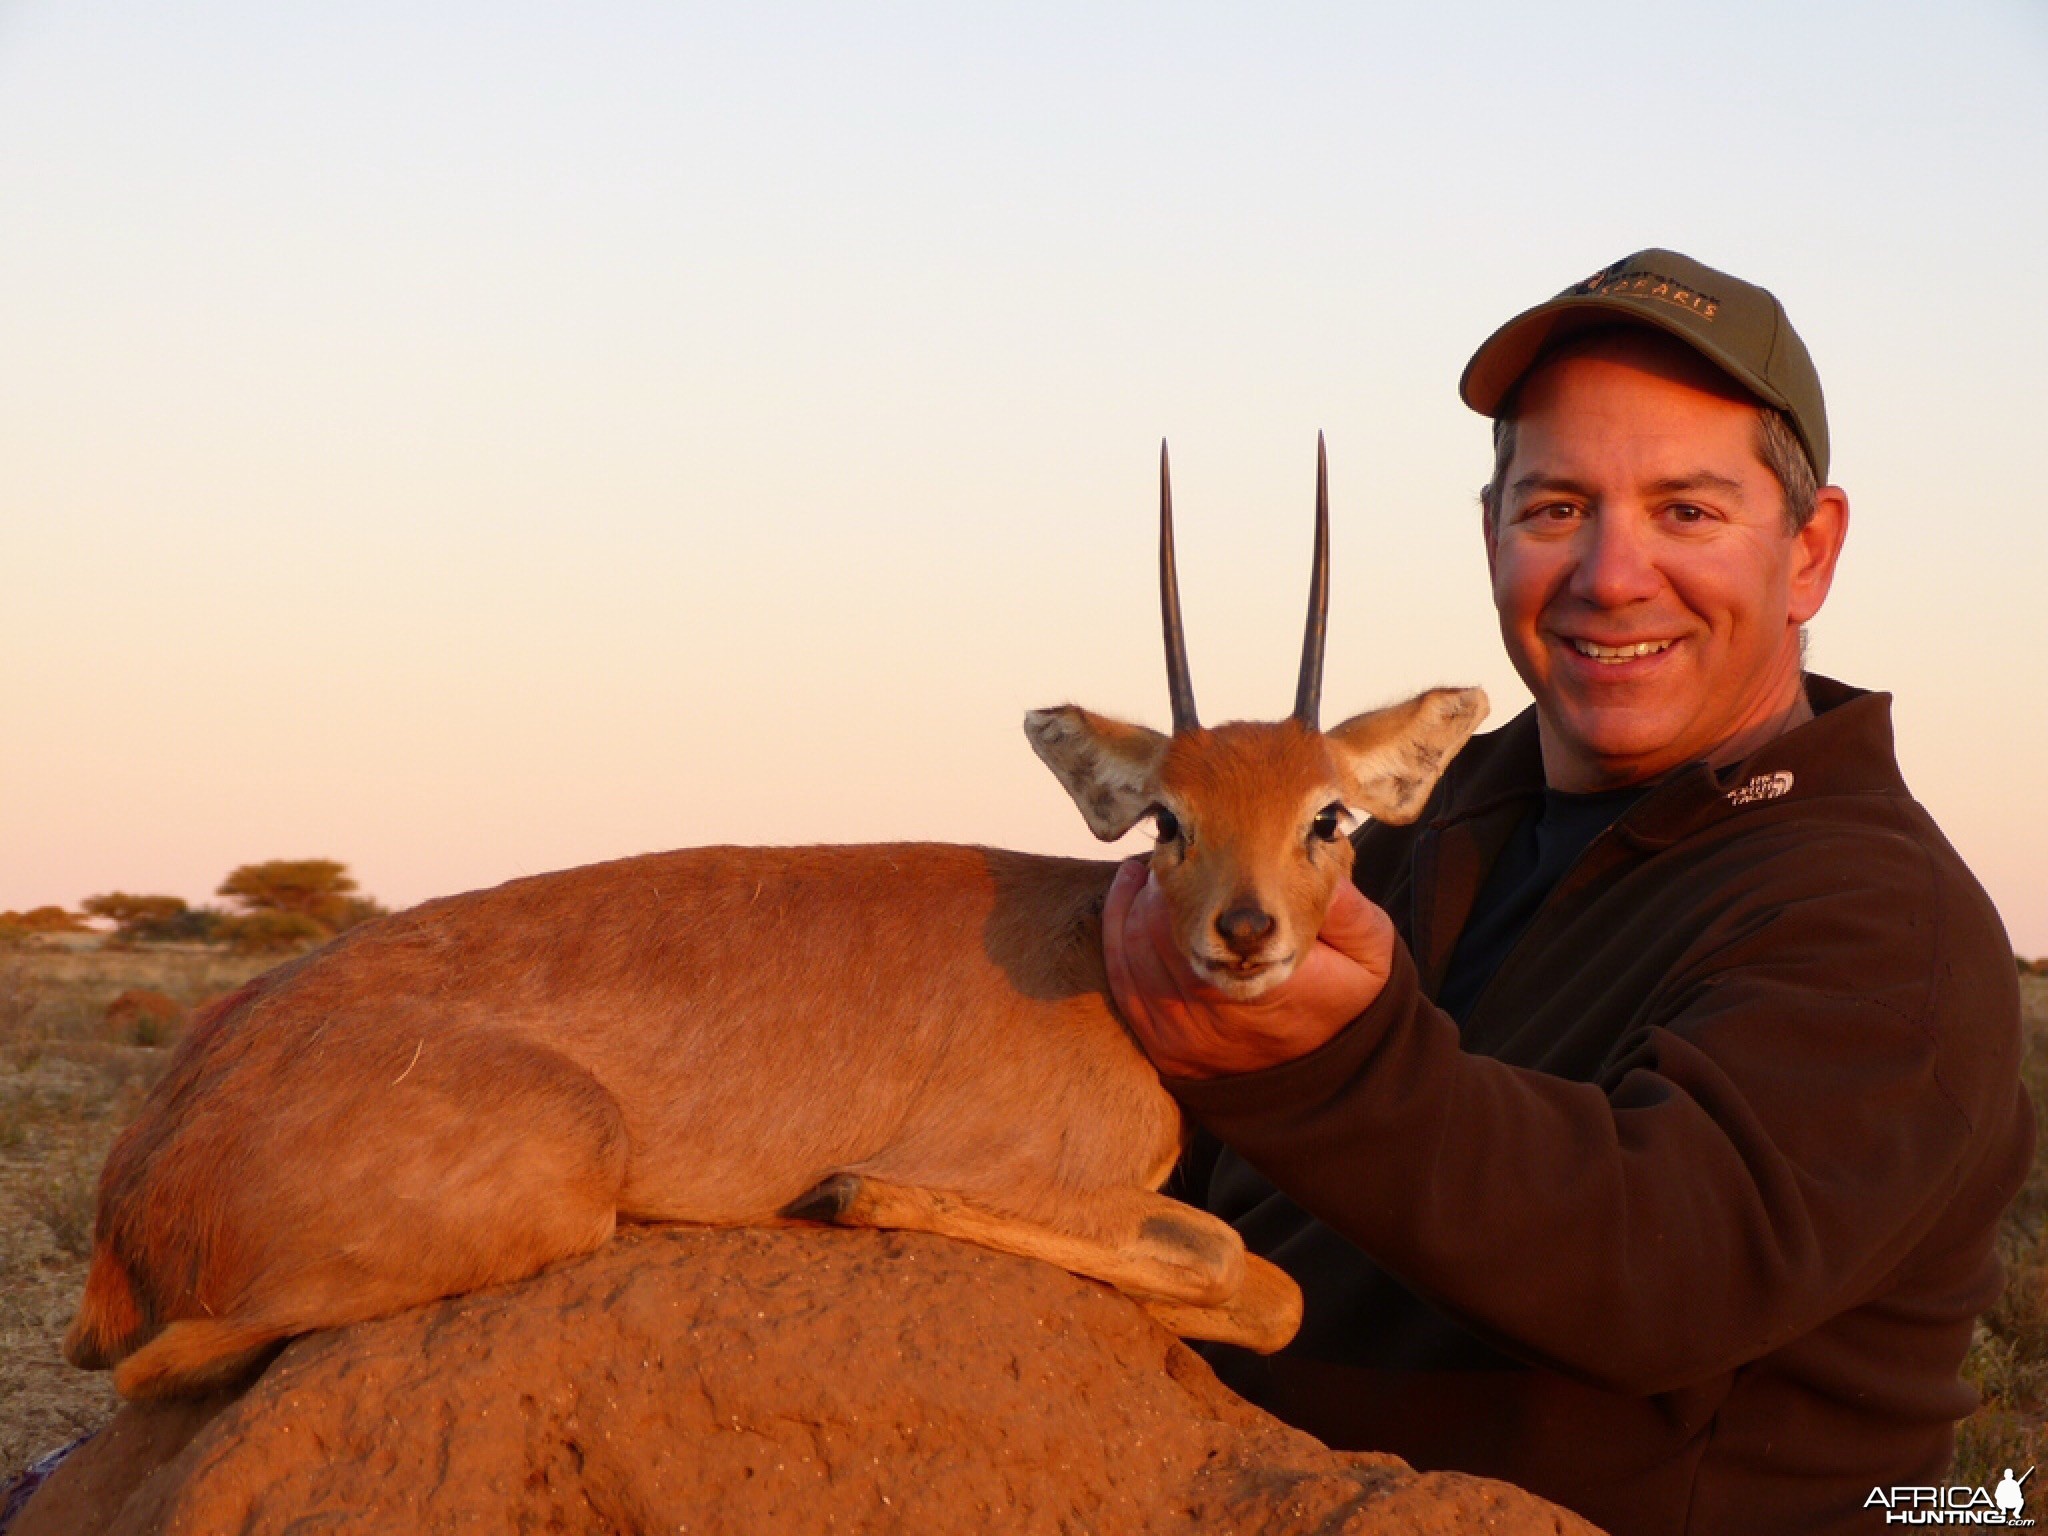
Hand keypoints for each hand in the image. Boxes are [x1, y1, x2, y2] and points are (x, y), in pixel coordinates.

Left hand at [1102, 858, 1395, 1079]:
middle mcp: (1218, 1012)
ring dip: (1140, 900)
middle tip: (1179, 845)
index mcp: (1270, 984)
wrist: (1327, 1084)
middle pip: (1161, 925)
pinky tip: (1130, 894)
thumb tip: (1324, 864)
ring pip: (1135, 946)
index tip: (1204, 840)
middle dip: (1166, 880)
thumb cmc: (1348, 1003)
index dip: (1196, 871)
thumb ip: (1349, 910)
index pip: (1208, 916)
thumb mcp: (1371, 955)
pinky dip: (1119, 930)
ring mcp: (1183, 1032)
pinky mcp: (1161, 1044)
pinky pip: (1122, 979)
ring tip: (1158, 867)